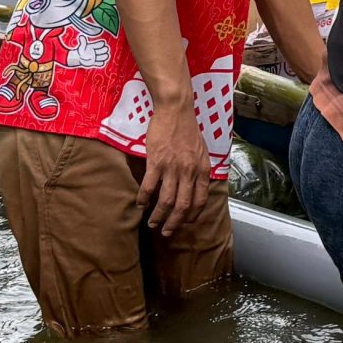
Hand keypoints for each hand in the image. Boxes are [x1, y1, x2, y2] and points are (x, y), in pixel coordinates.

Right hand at [137, 101, 210, 234]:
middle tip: (166, 232)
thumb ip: (199, 168)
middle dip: (174, 223)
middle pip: (182, 206)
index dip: (192, 215)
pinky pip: (149, 186)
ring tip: (152, 223)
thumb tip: (196, 184)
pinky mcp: (156, 162)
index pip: (200, 200)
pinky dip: (143, 198)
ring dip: (158, 216)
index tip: (185, 222)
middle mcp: (189, 172)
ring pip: (166, 201)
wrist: (176, 110)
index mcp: (202, 169)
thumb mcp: (201, 150)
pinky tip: (140, 204)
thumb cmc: (187, 128)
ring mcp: (173, 168)